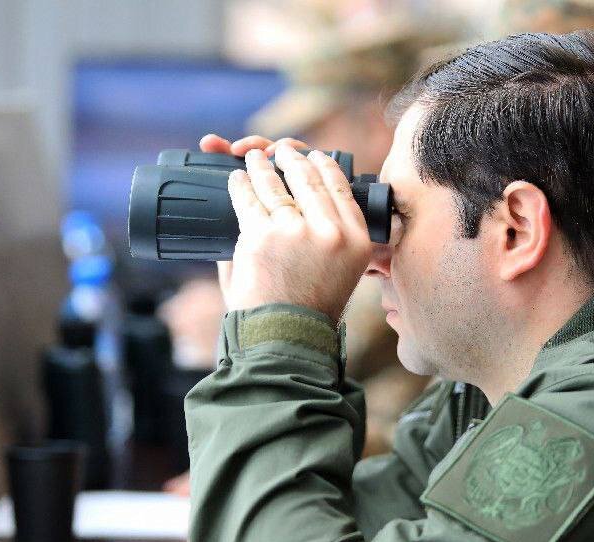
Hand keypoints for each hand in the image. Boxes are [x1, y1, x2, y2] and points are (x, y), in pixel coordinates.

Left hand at [198, 133, 371, 320]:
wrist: (285, 338)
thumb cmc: (309, 312)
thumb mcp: (342, 274)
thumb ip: (333, 240)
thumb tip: (314, 207)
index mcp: (357, 241)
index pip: (340, 188)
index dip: (324, 166)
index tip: (314, 157)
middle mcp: (331, 232)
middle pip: (308, 179)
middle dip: (291, 158)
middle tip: (280, 151)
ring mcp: (296, 231)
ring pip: (275, 185)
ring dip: (260, 165)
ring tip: (252, 156)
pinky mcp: (262, 236)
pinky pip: (248, 200)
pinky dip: (239, 185)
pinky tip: (236, 178)